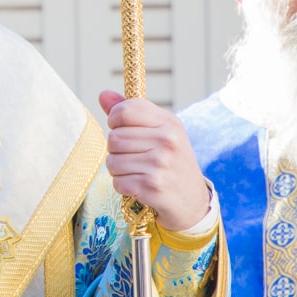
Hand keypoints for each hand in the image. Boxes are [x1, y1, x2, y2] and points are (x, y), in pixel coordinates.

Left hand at [99, 90, 210, 232]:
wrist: (193, 202)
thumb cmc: (171, 163)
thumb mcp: (159, 133)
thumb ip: (131, 113)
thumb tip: (103, 94)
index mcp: (169, 122)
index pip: (124, 110)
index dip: (114, 121)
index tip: (122, 130)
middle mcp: (167, 140)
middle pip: (113, 138)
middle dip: (116, 151)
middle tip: (134, 158)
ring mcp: (160, 164)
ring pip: (112, 161)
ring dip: (118, 171)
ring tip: (136, 172)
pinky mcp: (153, 187)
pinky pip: (118, 182)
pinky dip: (123, 187)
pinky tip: (139, 187)